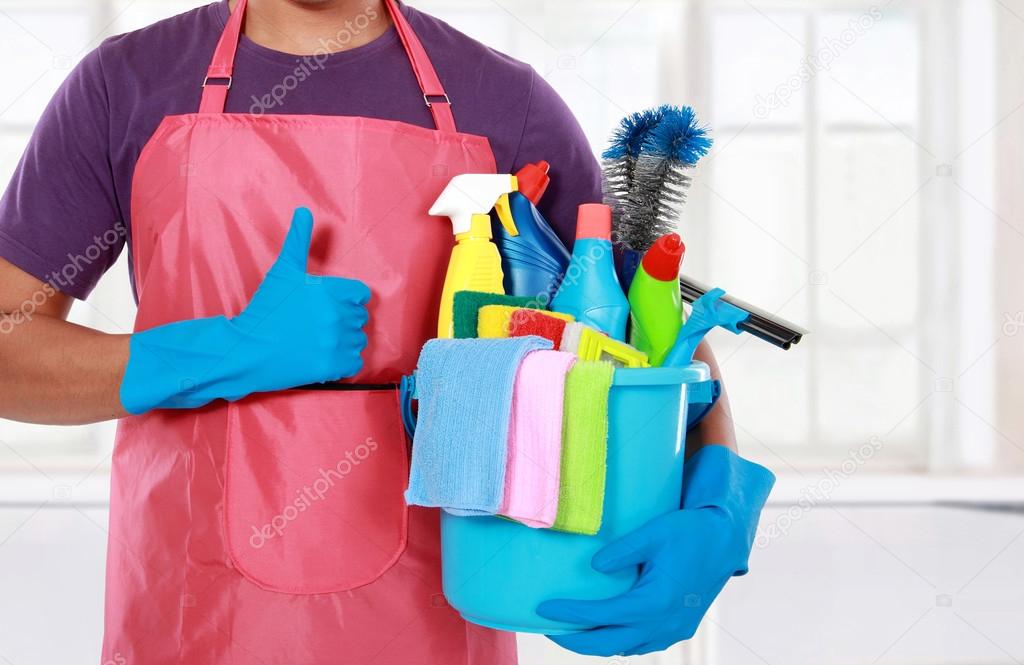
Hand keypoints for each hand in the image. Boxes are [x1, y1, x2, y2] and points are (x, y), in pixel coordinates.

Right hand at [230, 207, 370, 388]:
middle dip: (342, 320)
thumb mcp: (282, 271)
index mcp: (331, 291)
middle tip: (316, 325)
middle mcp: (339, 316)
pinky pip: (354, 363)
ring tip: (319, 341)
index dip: (346, 299)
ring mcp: (337, 344)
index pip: (360, 294)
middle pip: (359, 318)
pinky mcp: (334, 368)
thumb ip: (297, 240)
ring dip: (344, 342)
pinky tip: (323, 357)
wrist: (247, 350)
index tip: (327, 306)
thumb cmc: (266, 309)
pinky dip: (343, 363)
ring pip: (358, 341)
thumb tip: (304, 211)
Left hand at [536, 445, 773, 656]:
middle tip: (549, 629)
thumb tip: (594, 566)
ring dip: (597, 643)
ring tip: (571, 630)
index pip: (603, 616)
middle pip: (610, 644)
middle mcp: (665, 622)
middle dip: (576, 641)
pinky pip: (642, 644)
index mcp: (656, 601)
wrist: (725, 540)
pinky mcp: (679, 627)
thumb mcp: (654, 532)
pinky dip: (619, 641)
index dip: (571, 615)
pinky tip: (605, 629)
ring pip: (626, 648)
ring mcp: (674, 629)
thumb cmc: (690, 532)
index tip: (545, 608)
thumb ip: (622, 550)